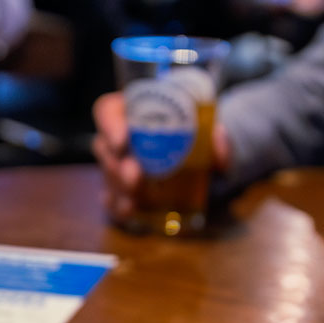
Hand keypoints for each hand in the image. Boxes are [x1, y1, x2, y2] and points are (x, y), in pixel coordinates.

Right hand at [92, 92, 231, 222]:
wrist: (198, 155)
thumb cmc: (193, 133)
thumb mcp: (208, 130)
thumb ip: (216, 135)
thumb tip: (219, 138)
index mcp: (132, 110)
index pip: (107, 110)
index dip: (110, 125)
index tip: (123, 141)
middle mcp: (118, 135)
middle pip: (104, 147)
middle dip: (117, 165)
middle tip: (135, 177)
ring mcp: (116, 163)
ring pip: (107, 173)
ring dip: (118, 188)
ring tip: (133, 202)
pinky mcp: (120, 187)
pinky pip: (111, 197)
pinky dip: (117, 206)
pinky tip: (129, 211)